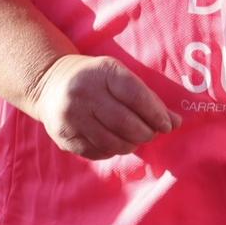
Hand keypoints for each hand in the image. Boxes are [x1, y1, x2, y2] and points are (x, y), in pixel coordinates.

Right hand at [26, 54, 179, 159]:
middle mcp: (84, 92)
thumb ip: (147, 98)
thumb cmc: (94, 79)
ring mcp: (72, 116)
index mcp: (102, 72)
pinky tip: (114, 141)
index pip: (136, 96)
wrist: (48, 83)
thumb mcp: (118, 77)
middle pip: (127, 123)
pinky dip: (113, 150)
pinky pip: (99, 152)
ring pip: (114, 142)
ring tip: (134, 138)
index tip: (167, 124)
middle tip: (151, 133)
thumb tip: (177, 122)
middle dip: (146, 133)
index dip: (156, 114)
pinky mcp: (65, 136)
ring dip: (131, 144)